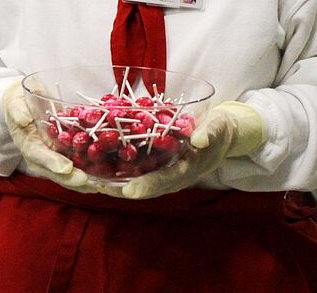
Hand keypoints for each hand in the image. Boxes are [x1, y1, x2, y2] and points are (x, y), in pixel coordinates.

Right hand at [3, 80, 95, 192]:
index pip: (39, 156)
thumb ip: (18, 110)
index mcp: (27, 145)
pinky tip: (112, 177)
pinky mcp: (67, 155)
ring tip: (106, 186)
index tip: (67, 168)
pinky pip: (81, 167)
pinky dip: (95, 173)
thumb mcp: (14, 102)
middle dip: (74, 179)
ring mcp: (55, 158)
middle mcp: (42, 157)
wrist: (22, 104)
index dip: (53, 163)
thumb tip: (23, 118)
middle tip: (91, 183)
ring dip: (88, 182)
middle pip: (58, 173)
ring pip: (71, 175)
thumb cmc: (18, 102)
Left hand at [102, 101, 264, 199]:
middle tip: (97, 187)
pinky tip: (101, 166)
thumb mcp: (218, 126)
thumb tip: (198, 140)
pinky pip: (139, 171)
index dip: (146, 186)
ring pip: (139, 181)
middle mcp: (175, 176)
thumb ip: (209, 132)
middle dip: (122, 188)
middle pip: (146, 186)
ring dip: (117, 183)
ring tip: (92, 181)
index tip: (128, 190)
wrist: (224, 133)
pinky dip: (121, 171)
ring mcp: (167, 172)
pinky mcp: (160, 165)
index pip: (165, 181)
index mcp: (189, 169)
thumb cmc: (220, 128)